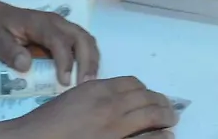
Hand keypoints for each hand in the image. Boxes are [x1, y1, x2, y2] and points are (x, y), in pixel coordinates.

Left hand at [0, 4, 98, 85]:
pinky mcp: (64, 33)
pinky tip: (84, 74)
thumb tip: (26, 66)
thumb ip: (9, 51)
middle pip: (81, 38)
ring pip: (86, 39)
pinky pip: (83, 43)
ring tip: (89, 81)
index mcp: (40, 23)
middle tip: (84, 84)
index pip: (59, 40)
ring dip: (92, 60)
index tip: (65, 81)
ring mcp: (62, 26)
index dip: (65, 61)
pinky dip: (88, 58)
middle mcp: (57, 22)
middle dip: (87, 61)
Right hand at [0, 77, 178, 138]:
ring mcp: (115, 127)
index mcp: (98, 90)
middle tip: (168, 109)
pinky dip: (161, 136)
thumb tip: (110, 99)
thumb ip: (93, 96)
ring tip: (171, 120)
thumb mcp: (72, 99)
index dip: (145, 90)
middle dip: (161, 103)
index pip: (132, 83)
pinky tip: (166, 136)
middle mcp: (111, 105)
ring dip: (166, 117)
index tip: (149, 96)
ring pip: (152, 116)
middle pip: (147, 98)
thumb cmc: (46, 124)